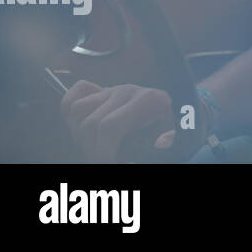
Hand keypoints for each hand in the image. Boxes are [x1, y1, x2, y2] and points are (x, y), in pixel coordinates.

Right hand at [60, 80, 204, 162]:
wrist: (180, 111)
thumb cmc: (175, 129)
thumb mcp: (177, 137)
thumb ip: (168, 142)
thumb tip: (162, 143)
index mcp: (149, 100)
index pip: (109, 126)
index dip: (103, 151)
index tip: (108, 163)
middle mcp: (129, 90)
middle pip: (90, 123)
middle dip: (92, 148)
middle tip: (103, 160)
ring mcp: (114, 88)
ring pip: (77, 109)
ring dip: (80, 133)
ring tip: (95, 147)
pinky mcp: (103, 90)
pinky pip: (76, 93)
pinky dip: (71, 110)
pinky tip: (82, 128)